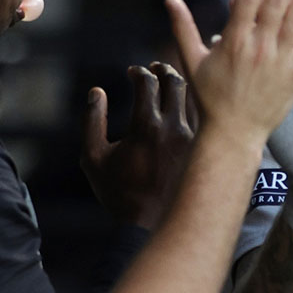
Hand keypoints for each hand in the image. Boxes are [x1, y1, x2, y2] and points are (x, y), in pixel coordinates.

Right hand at [81, 62, 192, 229]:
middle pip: (175, 81)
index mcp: (146, 126)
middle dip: (163, 69)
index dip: (138, 72)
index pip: (147, 82)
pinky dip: (192, 104)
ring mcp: (192, 137)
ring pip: (193, 97)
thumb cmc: (119, 193)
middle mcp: (173, 127)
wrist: (151, 223)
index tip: (132, 73)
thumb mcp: (93, 158)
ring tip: (168, 82)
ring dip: (179, 85)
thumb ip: (92, 121)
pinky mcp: (201, 148)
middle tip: (155, 68)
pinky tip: (182, 105)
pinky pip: (201, 116)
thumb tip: (97, 92)